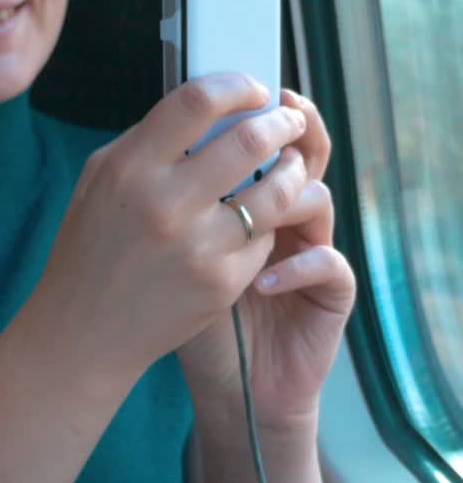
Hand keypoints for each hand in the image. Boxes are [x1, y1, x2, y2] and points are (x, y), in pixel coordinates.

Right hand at [24, 74, 308, 392]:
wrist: (84, 333)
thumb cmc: (90, 250)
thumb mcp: (99, 181)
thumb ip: (148, 142)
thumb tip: (208, 109)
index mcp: (130, 168)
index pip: (197, 101)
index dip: (237, 85)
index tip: (254, 89)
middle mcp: (165, 204)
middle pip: (250, 139)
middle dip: (281, 123)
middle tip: (288, 123)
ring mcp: (198, 246)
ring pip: (276, 191)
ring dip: (293, 171)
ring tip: (293, 166)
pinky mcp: (221, 283)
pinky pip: (264, 239)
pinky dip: (267, 224)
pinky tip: (260, 220)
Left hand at [176, 89, 355, 427]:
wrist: (230, 390)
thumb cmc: (186, 320)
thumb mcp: (170, 255)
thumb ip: (174, 202)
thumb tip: (153, 140)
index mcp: (248, 202)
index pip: (261, 142)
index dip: (254, 113)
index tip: (237, 92)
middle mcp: (286, 221)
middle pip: (302, 154)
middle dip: (286, 131)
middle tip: (273, 116)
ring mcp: (311, 253)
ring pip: (319, 199)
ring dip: (289, 196)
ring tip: (260, 204)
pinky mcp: (330, 294)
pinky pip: (329, 262)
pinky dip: (296, 267)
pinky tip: (262, 281)